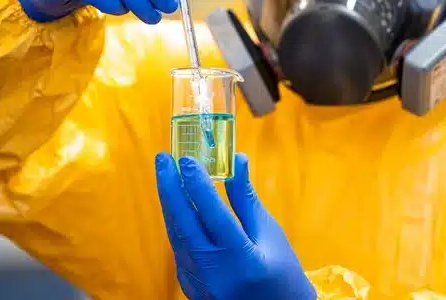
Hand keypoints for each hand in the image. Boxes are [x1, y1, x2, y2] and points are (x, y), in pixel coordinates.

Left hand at [155, 153, 316, 299]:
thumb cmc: (282, 272)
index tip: (186, 159)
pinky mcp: (191, 289)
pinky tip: (176, 205)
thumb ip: (245, 198)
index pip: (213, 216)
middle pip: (184, 224)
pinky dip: (177, 225)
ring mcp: (199, 285)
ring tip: (166, 175)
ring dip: (170, 204)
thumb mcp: (269, 233)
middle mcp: (215, 274)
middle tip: (163, 159)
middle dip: (170, 188)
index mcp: (241, 260)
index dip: (198, 185)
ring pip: (177, 236)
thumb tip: (236, 160)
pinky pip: (180, 250)